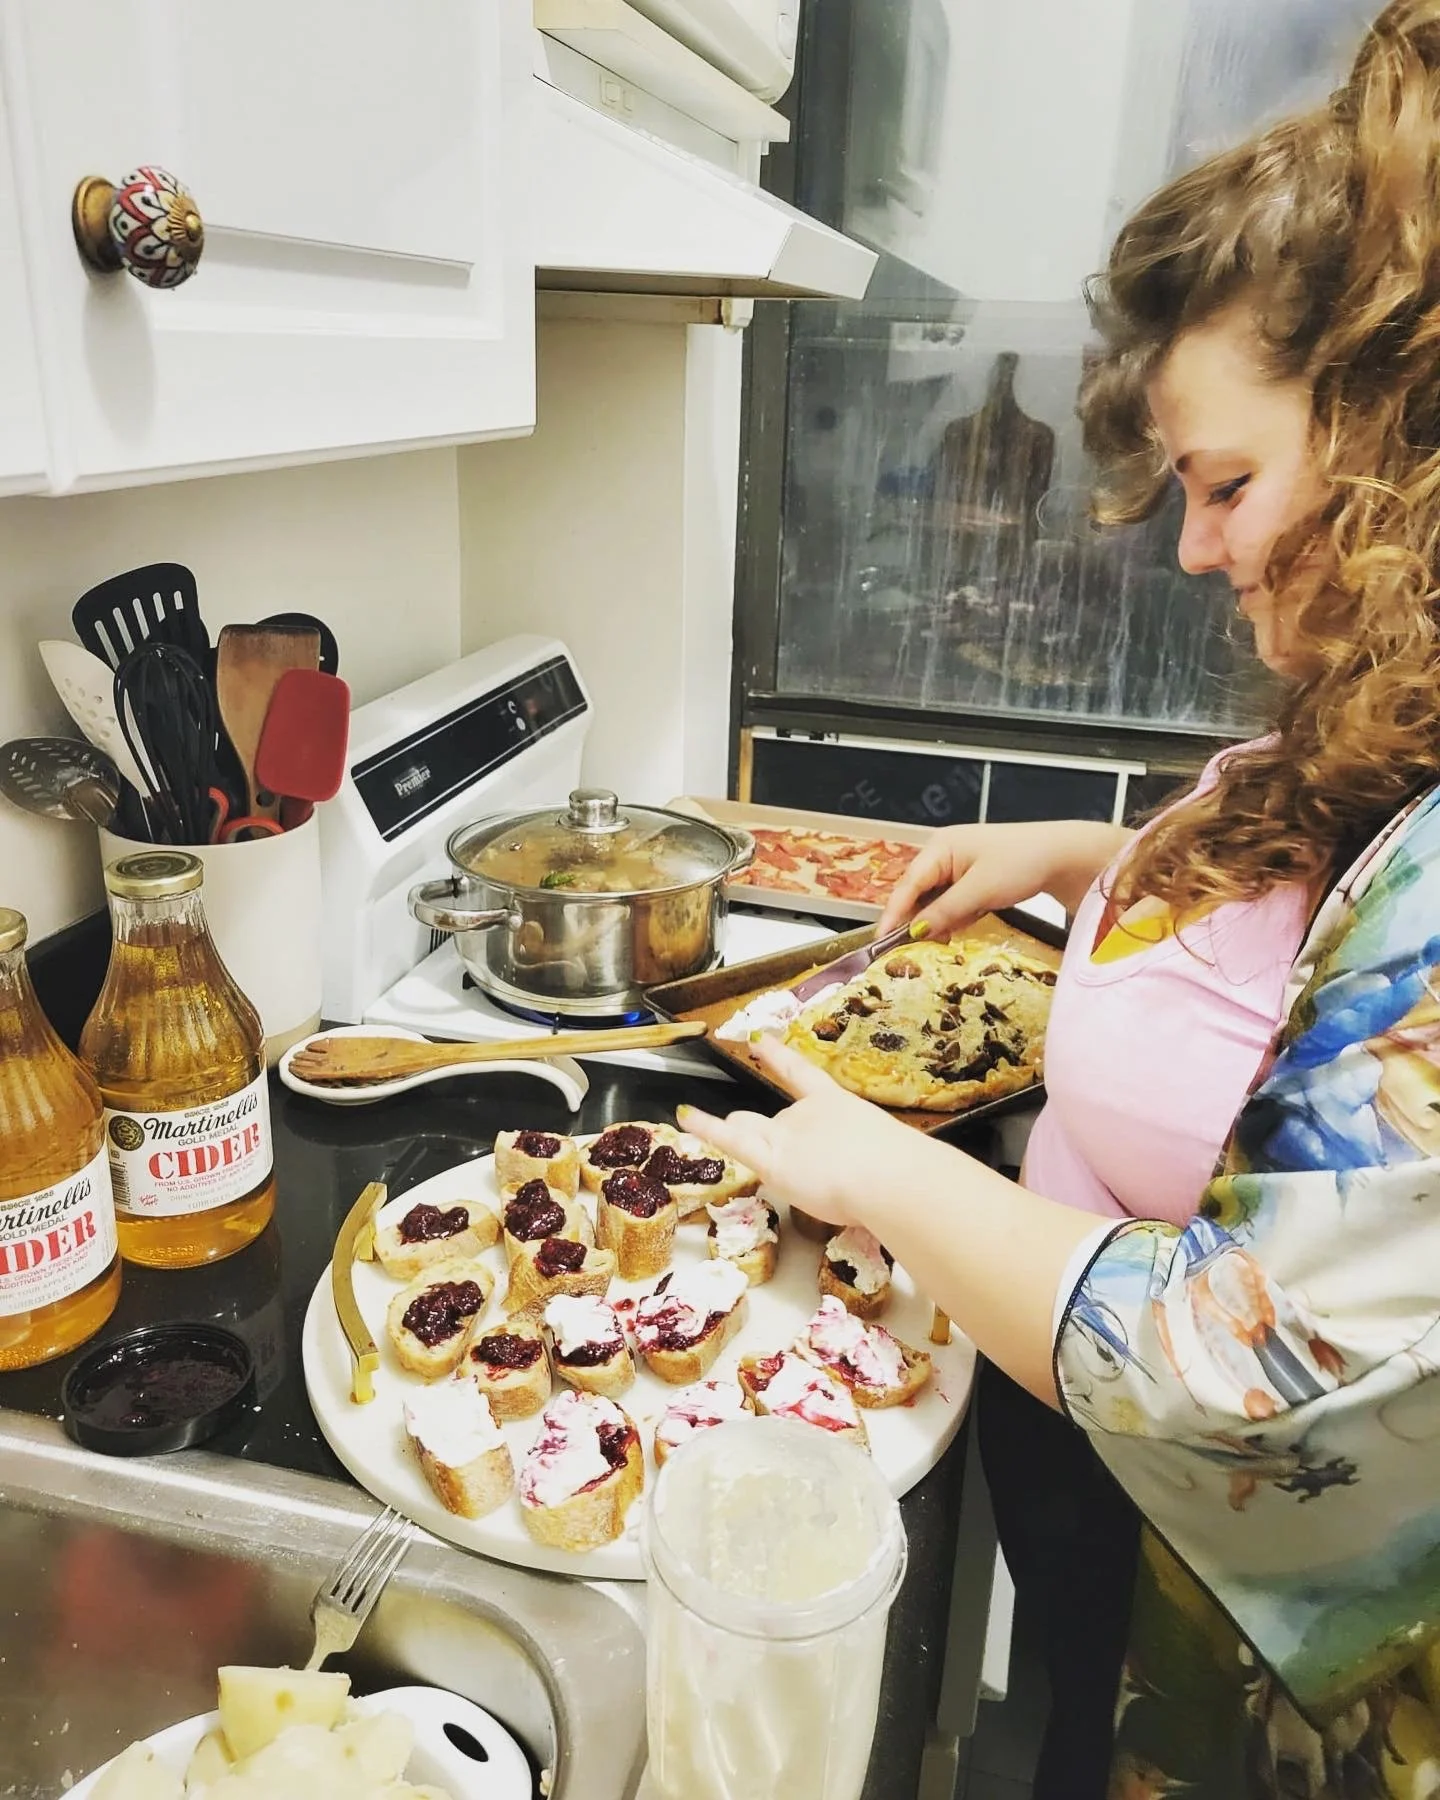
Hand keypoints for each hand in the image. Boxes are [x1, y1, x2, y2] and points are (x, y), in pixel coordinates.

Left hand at [678, 1037, 925, 1232]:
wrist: (888, 1176)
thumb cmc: (900, 1170)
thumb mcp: (890, 1158)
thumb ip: (873, 1165)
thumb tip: (875, 1184)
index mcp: (837, 1105)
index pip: (803, 1076)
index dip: (779, 1057)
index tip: (760, 1040)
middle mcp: (804, 1114)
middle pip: (770, 1117)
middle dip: (764, 1130)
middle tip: (761, 1143)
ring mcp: (785, 1135)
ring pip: (748, 1131)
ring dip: (744, 1139)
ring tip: (743, 1157)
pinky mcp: (770, 1159)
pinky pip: (728, 1139)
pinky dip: (704, 1126)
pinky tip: (684, 1115)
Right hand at [877, 819, 1133, 936]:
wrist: (1066, 855)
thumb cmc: (1021, 864)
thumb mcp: (980, 891)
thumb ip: (944, 912)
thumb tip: (913, 932)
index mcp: (940, 848)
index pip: (907, 885)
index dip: (893, 914)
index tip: (881, 943)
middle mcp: (944, 854)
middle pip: (919, 893)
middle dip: (921, 920)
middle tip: (918, 948)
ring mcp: (961, 866)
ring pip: (937, 901)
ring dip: (943, 920)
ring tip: (952, 933)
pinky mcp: (976, 878)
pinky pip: (955, 902)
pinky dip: (959, 916)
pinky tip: (969, 922)